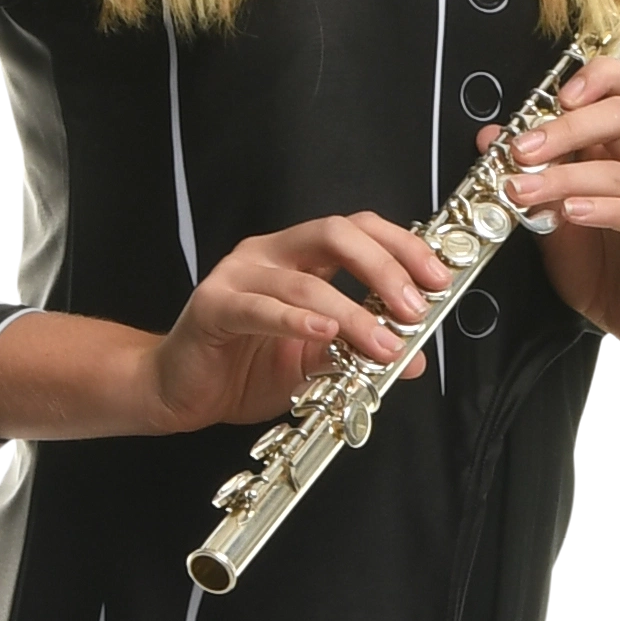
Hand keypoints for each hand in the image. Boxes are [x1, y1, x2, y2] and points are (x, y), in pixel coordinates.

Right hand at [147, 211, 448, 434]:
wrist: (181, 391)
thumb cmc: (245, 367)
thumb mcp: (316, 362)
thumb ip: (358, 352)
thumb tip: (413, 357)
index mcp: (298, 256)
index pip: (358, 229)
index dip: (402, 247)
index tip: (438, 279)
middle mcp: (269, 255)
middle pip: (335, 234)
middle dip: (384, 267)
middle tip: (414, 308)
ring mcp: (238, 276)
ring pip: (305, 281)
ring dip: (352, 314)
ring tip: (382, 344)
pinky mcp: (213, 307)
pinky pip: (260, 308)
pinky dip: (296, 321)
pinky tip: (325, 334)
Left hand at [502, 59, 619, 398]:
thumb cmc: (603, 267)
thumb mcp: (551, 219)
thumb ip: (529, 178)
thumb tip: (490, 138)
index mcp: (617, 151)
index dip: (597, 77)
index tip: (554, 94)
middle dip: (564, 126)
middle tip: (520, 150)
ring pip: (617, 168)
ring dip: (562, 177)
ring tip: (521, 192)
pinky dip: (600, 208)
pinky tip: (570, 214)